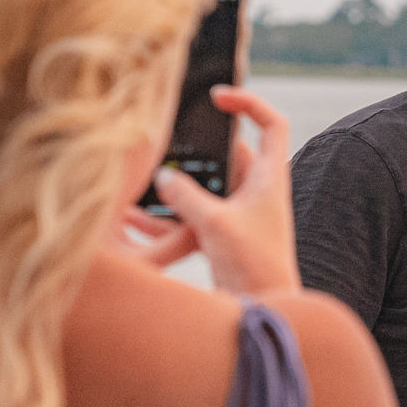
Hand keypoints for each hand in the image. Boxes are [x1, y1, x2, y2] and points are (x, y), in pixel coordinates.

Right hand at [122, 86, 301, 295]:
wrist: (263, 309)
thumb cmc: (254, 265)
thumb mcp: (216, 224)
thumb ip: (186, 196)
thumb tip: (162, 177)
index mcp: (269, 177)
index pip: (271, 124)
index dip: (250, 103)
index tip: (219, 97)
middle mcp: (255, 190)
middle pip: (225, 154)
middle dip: (194, 149)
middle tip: (163, 141)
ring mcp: (237, 212)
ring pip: (203, 186)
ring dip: (176, 185)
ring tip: (141, 176)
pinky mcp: (221, 234)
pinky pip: (191, 214)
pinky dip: (168, 214)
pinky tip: (134, 216)